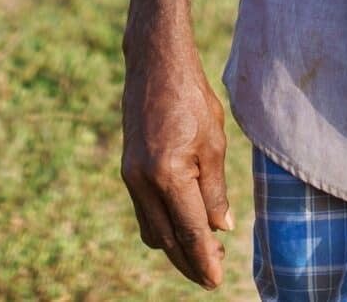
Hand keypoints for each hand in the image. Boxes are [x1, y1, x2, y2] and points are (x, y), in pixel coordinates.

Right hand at [121, 36, 234, 287]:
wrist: (155, 66)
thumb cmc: (192, 99)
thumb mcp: (214, 144)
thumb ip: (215, 191)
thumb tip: (219, 229)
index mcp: (168, 175)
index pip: (190, 232)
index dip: (205, 259)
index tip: (217, 280)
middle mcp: (143, 181)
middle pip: (167, 239)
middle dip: (189, 262)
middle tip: (212, 277)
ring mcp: (131, 176)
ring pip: (152, 229)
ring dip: (175, 247)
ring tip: (203, 252)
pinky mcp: (128, 169)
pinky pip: (144, 211)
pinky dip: (162, 226)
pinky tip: (181, 226)